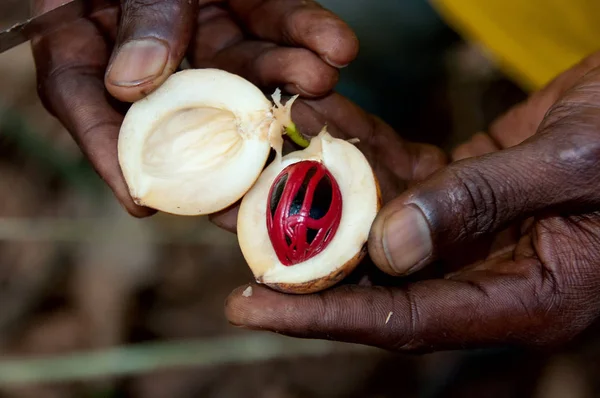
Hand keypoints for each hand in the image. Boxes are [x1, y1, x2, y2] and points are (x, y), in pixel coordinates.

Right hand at [31, 0, 357, 215]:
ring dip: (285, 75)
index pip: (86, 101)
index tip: (143, 199)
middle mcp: (148, 42)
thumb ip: (135, 15)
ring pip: (241, 64)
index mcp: (89, 32)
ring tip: (321, 79)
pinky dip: (309, 29)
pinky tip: (339, 47)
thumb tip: (133, 82)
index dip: (111, 152)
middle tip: (260, 172)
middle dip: (229, 134)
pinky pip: (277, 18)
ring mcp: (201, 23)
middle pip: (183, 102)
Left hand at [225, 51, 599, 351]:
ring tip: (260, 170)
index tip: (251, 305)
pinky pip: (397, 175)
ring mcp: (471, 233)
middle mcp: (488, 273)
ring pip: (377, 221)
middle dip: (302, 254)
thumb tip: (389, 247)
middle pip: (375, 278)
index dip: (325, 315)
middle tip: (234, 231)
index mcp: (527, 297)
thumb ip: (481, 203)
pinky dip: (358, 151)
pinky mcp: (461, 190)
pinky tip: (319, 124)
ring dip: (321, 193)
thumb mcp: (572, 165)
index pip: (405, 320)